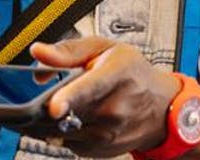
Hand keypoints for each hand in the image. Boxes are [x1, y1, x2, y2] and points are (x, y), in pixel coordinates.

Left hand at [29, 37, 179, 156]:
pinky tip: (76, 117)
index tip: (55, 106)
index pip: (91, 88)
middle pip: (70, 111)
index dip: (70, 97)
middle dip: (51, 104)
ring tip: (66, 104)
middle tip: (53, 93)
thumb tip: (39, 52)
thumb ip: (67, 50)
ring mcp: (109, 133)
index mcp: (117, 75)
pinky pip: (68, 141)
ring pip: (64, 129)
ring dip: (56, 119)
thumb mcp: (104, 48)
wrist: (160, 105)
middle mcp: (116, 108)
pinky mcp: (100, 150)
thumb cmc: (132, 73)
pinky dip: (64, 130)